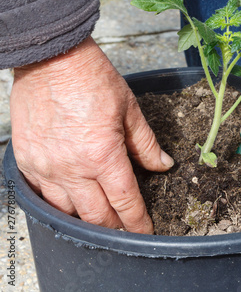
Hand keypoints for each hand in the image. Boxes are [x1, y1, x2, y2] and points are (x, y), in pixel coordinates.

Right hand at [10, 36, 173, 233]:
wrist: (51, 59)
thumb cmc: (92, 79)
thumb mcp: (130, 110)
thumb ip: (146, 144)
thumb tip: (162, 165)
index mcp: (103, 155)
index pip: (126, 201)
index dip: (138, 222)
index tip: (145, 232)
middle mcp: (72, 168)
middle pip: (96, 216)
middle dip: (115, 229)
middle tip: (126, 231)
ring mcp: (46, 167)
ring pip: (67, 212)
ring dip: (86, 220)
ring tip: (101, 220)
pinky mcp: (26, 161)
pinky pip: (42, 196)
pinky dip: (59, 204)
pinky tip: (71, 203)